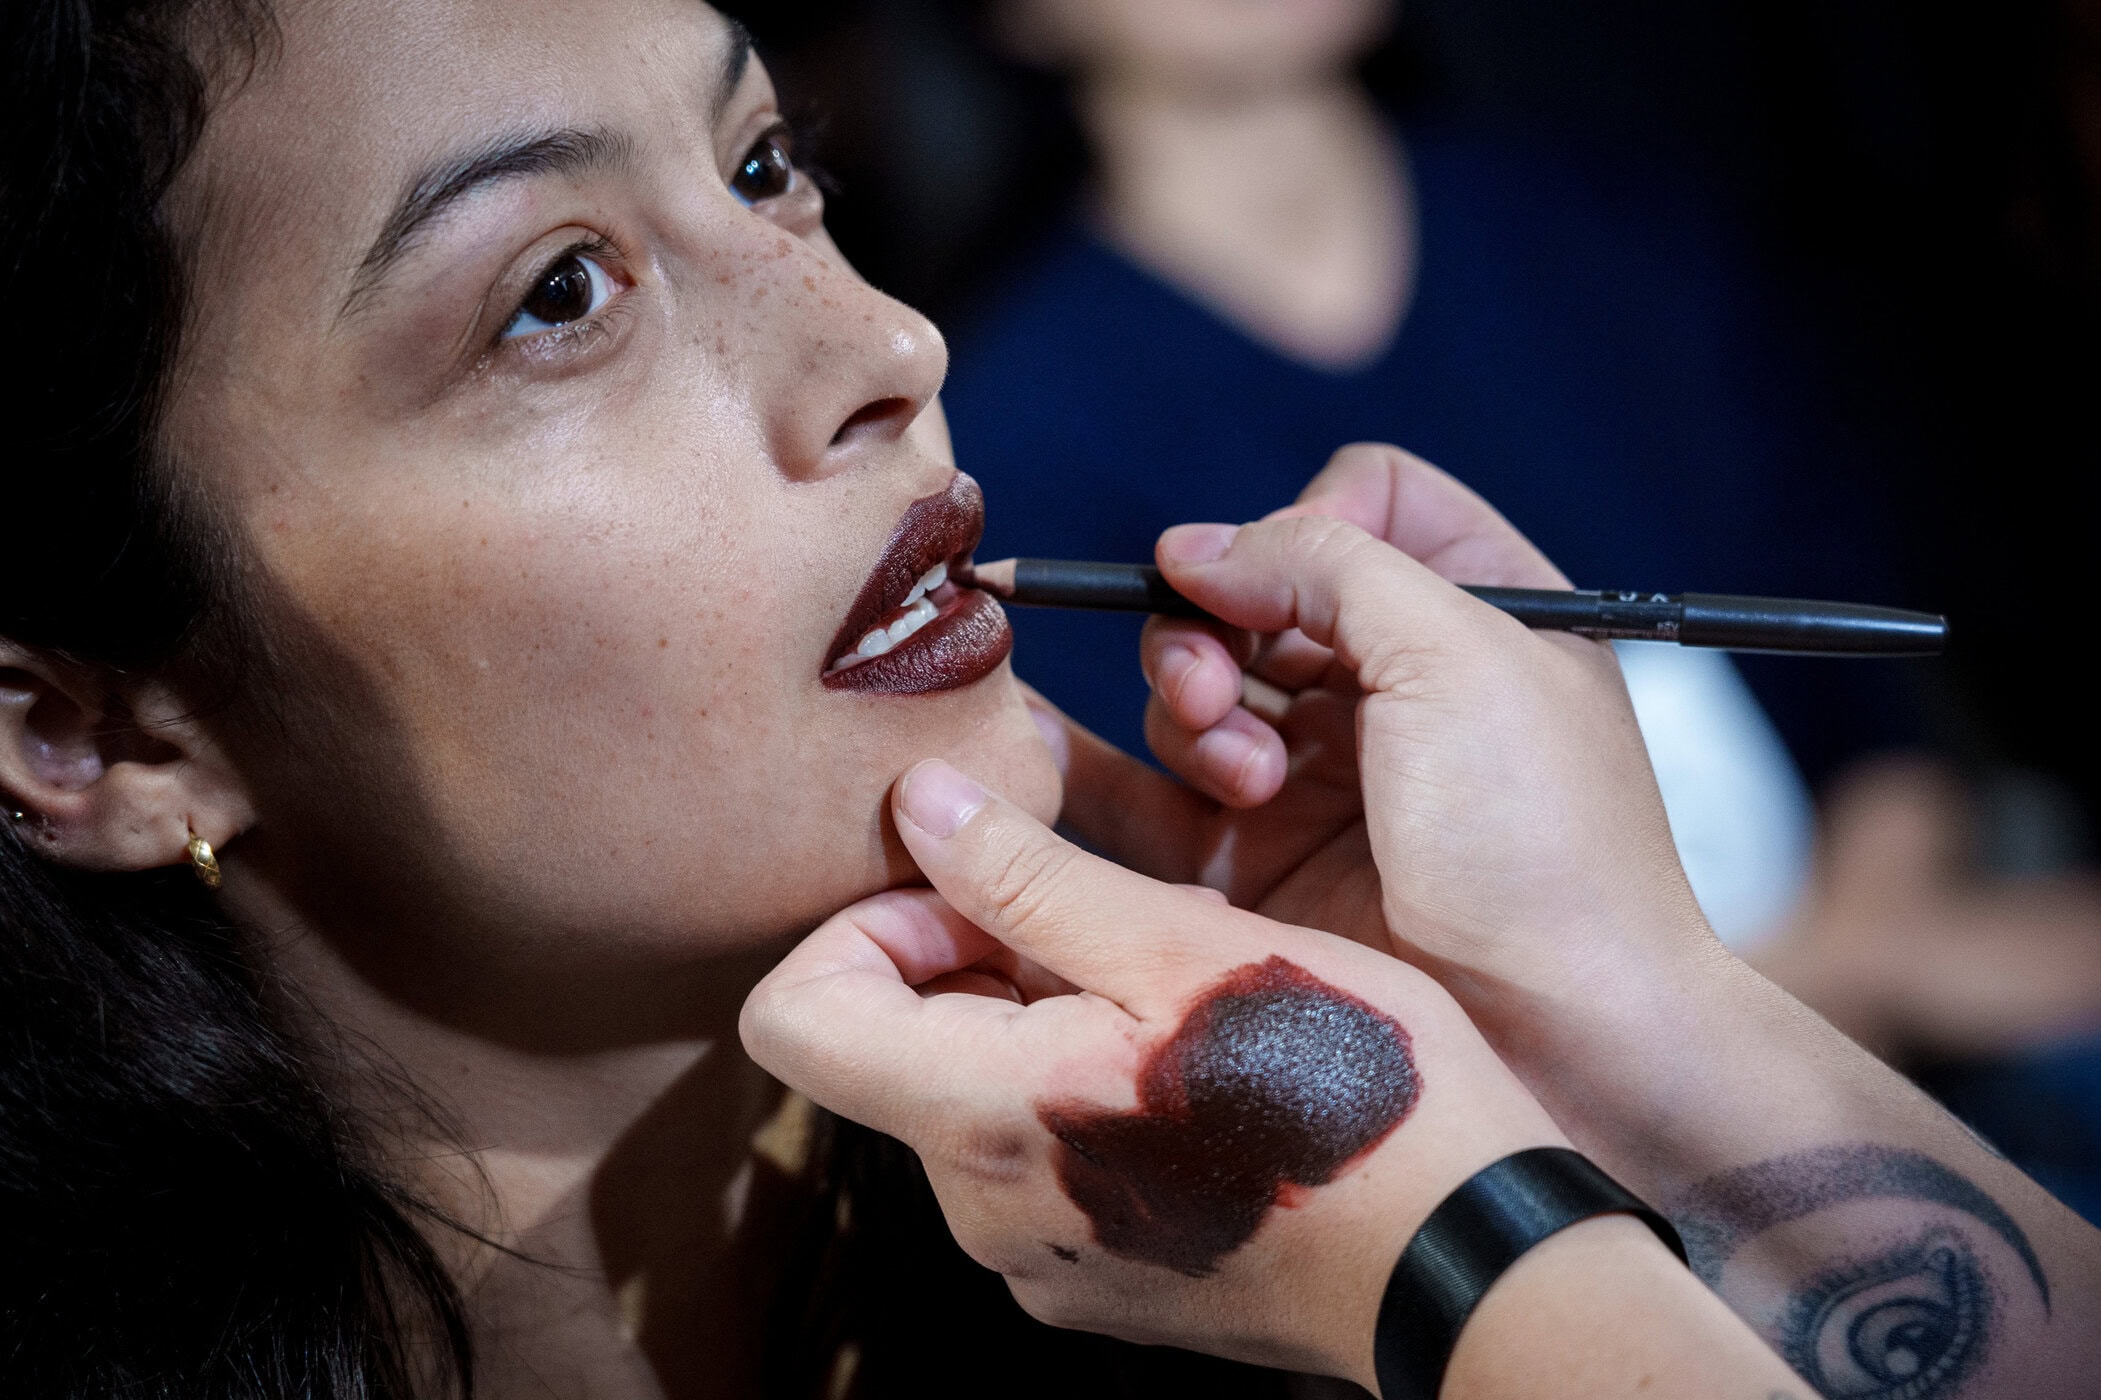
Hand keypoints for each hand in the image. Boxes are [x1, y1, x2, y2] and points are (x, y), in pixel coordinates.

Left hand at [740, 759, 1566, 1384]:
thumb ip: (1030, 875)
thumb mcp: (1186, 945)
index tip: (968, 889)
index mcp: (980, 1119)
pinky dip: (1081, 1089)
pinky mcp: (1100, 1277)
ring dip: (1039, 1016)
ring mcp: (1040, 1257)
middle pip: (891, 1048)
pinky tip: (1191, 1062)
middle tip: (1106, 917)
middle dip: (974, 957)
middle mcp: (982, 1210)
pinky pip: (1037, 1156)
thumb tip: (919, 803)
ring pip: (974, 1094)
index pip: (792, 1013)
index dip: (862, 923)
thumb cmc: (1351, 1095)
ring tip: (1170, 988)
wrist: (1466, 1262)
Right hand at [1048, 445, 1716, 1096]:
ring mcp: (1325, 772)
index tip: (1283, 586)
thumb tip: (1192, 545)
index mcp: (1476, 607)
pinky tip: (1056, 748)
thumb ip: (1324, 565)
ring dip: (1195, 713)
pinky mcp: (1263, 861)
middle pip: (1253, 590)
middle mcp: (1394, 680)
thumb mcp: (1459, 655)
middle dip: (1216, 628)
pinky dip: (1105, 762)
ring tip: (1248, 786)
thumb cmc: (1543, 841)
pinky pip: (1155, 787)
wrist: (1560, 1040)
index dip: (1303, 525)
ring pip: (1200, 683)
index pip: (1361, 499)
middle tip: (1216, 692)